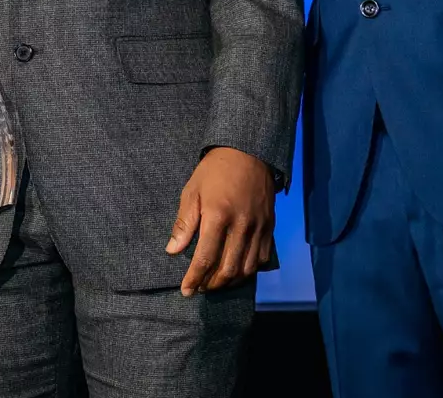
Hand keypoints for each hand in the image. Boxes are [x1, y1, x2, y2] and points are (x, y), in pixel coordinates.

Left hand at [165, 147, 274, 295]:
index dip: (194, 278)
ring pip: (246, 268)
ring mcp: (258, 227)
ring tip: (216, 283)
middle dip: (211, 284)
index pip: (205, 258)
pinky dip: (249, 270)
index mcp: (218, 216)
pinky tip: (237, 271)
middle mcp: (240, 225)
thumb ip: (184, 223)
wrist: (248, 151)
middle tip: (200, 288)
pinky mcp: (269, 226)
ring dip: (229, 281)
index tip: (186, 291)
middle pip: (227, 269)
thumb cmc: (214, 171)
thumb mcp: (192, 191)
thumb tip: (172, 251)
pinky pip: (261, 257)